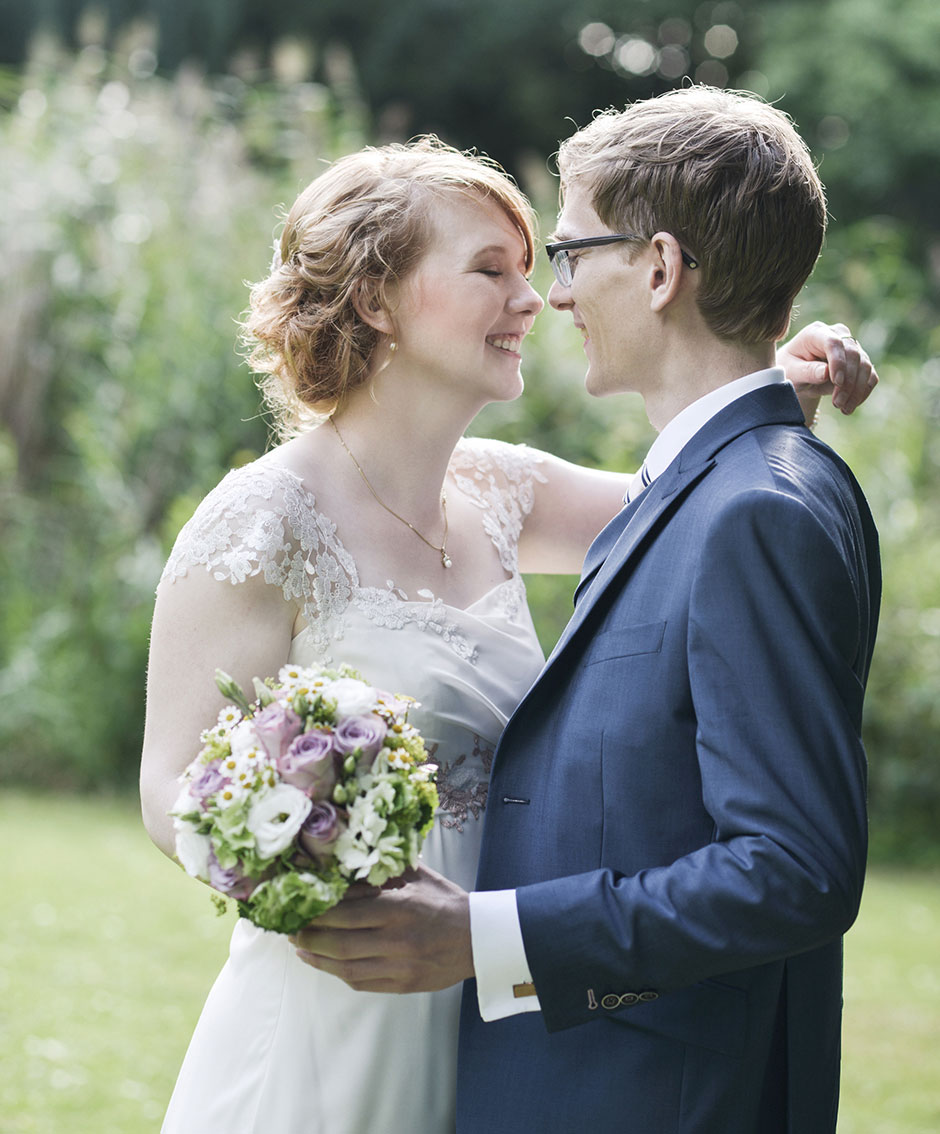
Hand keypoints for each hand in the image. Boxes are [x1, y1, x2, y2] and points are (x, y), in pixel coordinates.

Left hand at [290, 864, 473, 992]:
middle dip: (308, 936)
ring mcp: (399, 966)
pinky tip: (323, 963)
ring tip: (298, 947)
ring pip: (344, 967)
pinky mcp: (402, 985)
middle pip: (338, 943)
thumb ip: (381, 871)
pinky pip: (360, 982)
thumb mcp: (416, 876)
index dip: (317, 913)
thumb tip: (343, 863)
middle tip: (289, 927)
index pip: (345, 913)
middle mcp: (396, 940)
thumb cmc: (445, 901)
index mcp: (399, 908)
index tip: (299, 906)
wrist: (479, 938)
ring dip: (316, 958)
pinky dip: (337, 973)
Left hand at [777, 321, 878, 418]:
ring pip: (865, 366)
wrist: (798, 375)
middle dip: (848, 381)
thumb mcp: (792, 372)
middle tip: (837, 403)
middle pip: (853, 354)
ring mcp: (851, 347)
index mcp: (816, 332)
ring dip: (857, 390)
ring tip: (843, 409)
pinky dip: (863, 391)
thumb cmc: (790, 369)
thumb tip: (826, 373)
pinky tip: (851, 406)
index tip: (836, 382)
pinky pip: (870, 375)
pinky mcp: (860, 361)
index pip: (833, 342)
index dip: (838, 361)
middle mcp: (837, 335)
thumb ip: (807, 371)